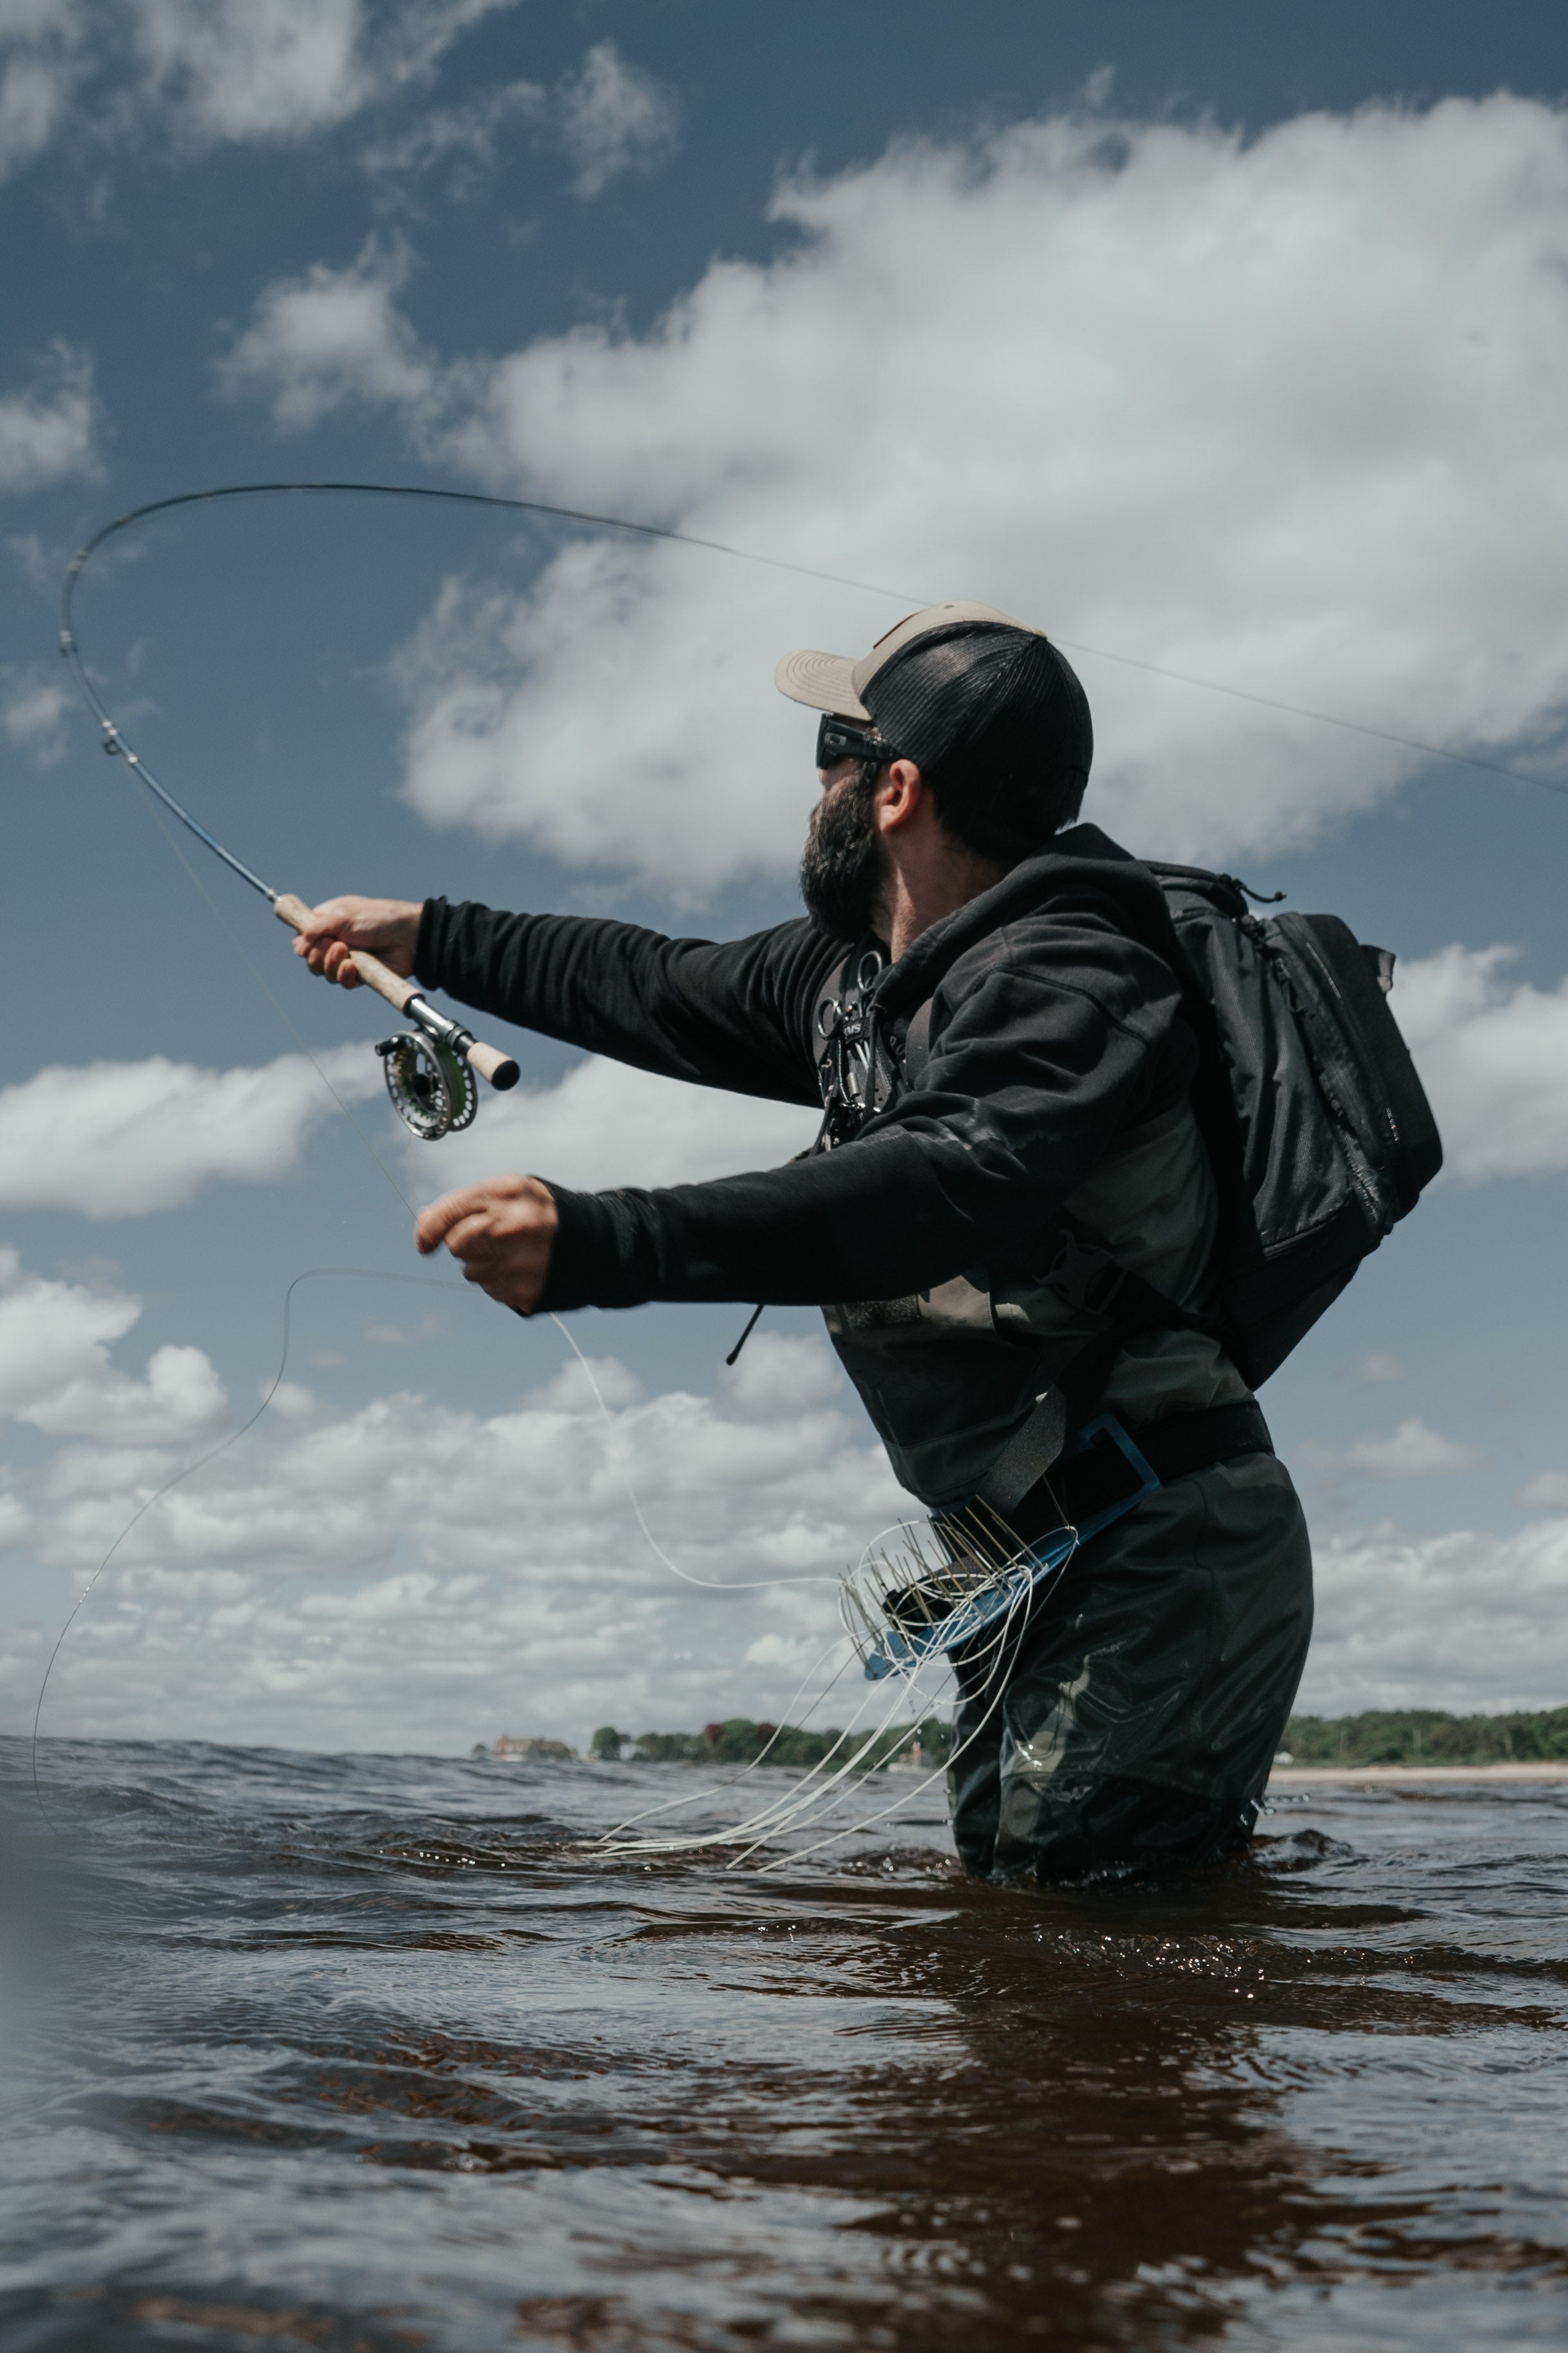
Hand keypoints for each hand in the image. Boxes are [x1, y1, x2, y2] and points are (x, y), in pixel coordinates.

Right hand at [293, 895, 421, 988]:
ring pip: (324, 973)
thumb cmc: (379, 919)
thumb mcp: (343, 915)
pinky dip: (344, 976)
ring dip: (331, 964)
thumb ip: (316, 927)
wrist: (408, 937)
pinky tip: (353, 967)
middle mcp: (335, 942)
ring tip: (347, 952)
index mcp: (327, 924)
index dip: (304, 944)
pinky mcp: (359, 975)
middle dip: (318, 955)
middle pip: (311, 960)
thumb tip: (298, 944)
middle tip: (336, 944)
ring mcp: (347, 960)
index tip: (312, 940)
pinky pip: (342, 982)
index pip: (303, 939)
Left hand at [415, 1175, 558, 1313]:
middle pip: (456, 1245)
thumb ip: (465, 1203)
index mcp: (506, 1194)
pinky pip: (491, 1290)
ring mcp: (519, 1261)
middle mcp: (511, 1226)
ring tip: (513, 1252)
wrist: (593, 1241)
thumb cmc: (539, 1212)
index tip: (424, 1244)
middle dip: (464, 1244)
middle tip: (488, 1239)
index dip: (429, 1231)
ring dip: (483, 1265)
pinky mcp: (525, 1290)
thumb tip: (424, 1222)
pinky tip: (521, 1268)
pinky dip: (500, 1281)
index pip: (449, 1213)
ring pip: (471, 1271)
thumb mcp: (507, 1193)